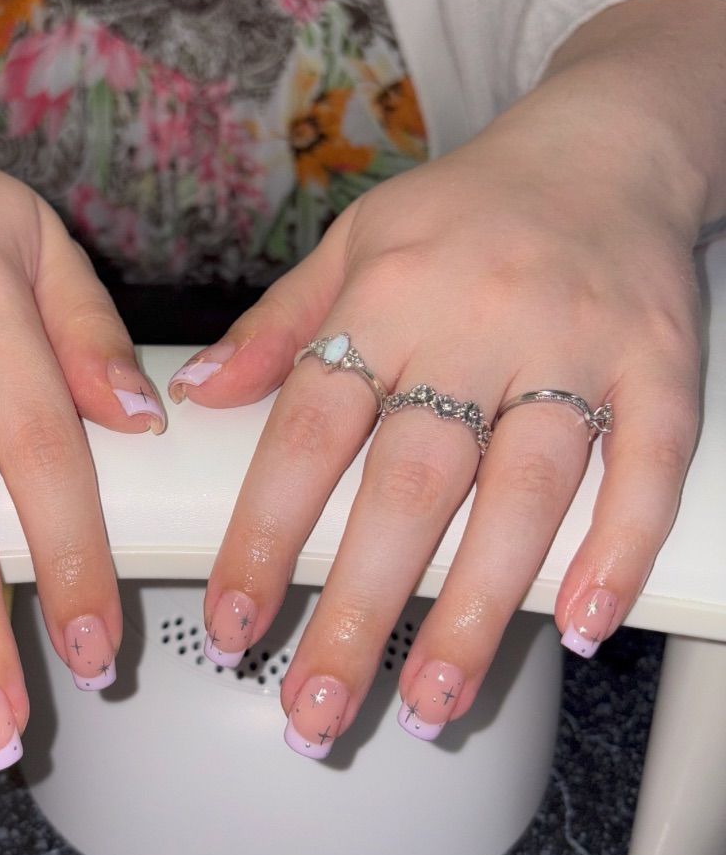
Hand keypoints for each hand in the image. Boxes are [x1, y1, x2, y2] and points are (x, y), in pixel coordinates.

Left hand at [169, 121, 699, 755]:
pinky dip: (619, 547)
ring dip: (475, 608)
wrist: (604, 145)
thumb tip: (199, 393)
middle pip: (408, 488)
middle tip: (317, 710)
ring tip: (429, 699)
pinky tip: (582, 624)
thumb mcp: (351, 243)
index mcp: (386, 297)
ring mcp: (572, 346)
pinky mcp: (654, 362)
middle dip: (356, 611)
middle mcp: (474, 324)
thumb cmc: (464, 209)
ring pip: (524, 493)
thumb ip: (277, 325)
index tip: (232, 624)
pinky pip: (646, 462)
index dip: (262, 537)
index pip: (306, 434)